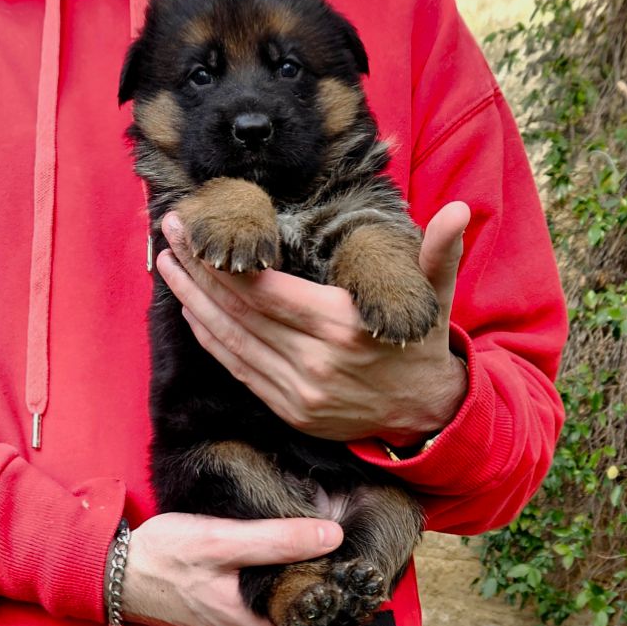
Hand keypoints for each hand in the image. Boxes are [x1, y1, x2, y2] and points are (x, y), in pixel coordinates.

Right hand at [122, 513, 342, 625]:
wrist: (116, 572)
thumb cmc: (166, 554)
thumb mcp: (222, 540)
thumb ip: (276, 540)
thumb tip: (332, 536)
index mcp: (253, 623)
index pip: (321, 623)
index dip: (346, 599)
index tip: (365, 568)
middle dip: (333, 599)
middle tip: (355, 562)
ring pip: (291, 624)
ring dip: (311, 599)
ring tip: (332, 563)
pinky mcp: (227, 623)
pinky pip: (271, 619)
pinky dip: (289, 600)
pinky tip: (295, 572)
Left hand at [158, 201, 470, 445]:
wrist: (425, 414)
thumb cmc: (420, 344)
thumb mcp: (434, 298)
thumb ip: (440, 254)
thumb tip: (460, 211)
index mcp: (341, 328)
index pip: (267, 291)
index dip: (224, 260)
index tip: (196, 229)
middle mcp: (313, 363)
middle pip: (239, 311)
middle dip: (197, 270)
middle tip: (168, 233)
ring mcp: (297, 392)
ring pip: (230, 341)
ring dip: (193, 302)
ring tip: (166, 266)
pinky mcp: (288, 410)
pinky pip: (239, 370)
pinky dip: (211, 340)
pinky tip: (192, 312)